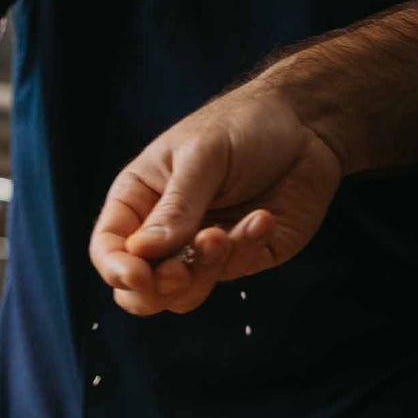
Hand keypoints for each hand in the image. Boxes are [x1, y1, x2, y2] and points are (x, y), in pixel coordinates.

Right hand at [89, 82, 342, 315]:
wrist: (308, 122)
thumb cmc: (245, 123)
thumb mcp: (203, 154)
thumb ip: (175, 206)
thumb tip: (142, 252)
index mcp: (139, 202)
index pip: (108, 250)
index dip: (116, 270)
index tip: (138, 275)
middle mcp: (163, 234)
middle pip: (138, 291)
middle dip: (156, 289)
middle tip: (180, 270)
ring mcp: (201, 251)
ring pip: (182, 295)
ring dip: (203, 273)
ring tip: (225, 235)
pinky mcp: (240, 259)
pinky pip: (232, 275)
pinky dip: (245, 250)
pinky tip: (262, 217)